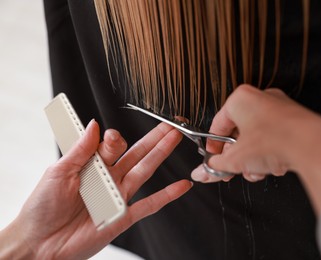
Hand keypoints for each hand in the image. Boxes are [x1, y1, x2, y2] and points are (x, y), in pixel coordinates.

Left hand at [1, 120, 191, 258]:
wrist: (39, 242)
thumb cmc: (42, 207)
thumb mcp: (58, 172)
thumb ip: (80, 149)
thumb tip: (94, 125)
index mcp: (92, 166)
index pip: (112, 145)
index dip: (115, 139)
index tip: (112, 136)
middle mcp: (108, 178)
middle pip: (136, 154)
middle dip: (153, 139)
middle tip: (169, 125)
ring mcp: (117, 196)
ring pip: (144, 171)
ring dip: (161, 155)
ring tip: (175, 138)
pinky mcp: (123, 217)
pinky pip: (149, 205)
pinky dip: (167, 195)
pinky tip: (182, 185)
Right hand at [191, 84, 320, 214]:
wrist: (313, 146)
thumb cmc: (275, 141)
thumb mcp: (236, 159)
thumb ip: (215, 166)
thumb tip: (202, 173)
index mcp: (241, 99)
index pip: (217, 125)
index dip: (213, 148)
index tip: (212, 161)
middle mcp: (260, 99)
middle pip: (238, 133)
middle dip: (236, 157)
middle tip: (232, 170)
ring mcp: (279, 109)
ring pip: (256, 138)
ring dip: (253, 159)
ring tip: (256, 171)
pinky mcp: (294, 121)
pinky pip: (273, 139)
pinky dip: (269, 154)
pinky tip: (272, 167)